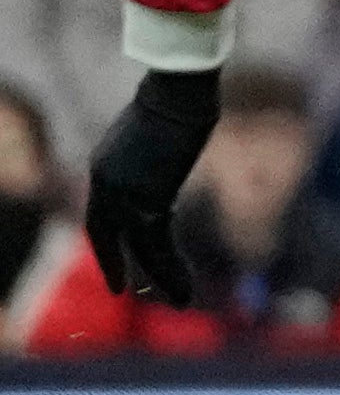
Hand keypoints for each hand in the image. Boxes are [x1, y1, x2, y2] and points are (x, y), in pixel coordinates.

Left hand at [81, 66, 219, 304]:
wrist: (176, 94)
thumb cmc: (175, 101)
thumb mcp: (153, 133)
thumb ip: (152, 154)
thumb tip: (168, 150)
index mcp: (104, 168)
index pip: (101, 214)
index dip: (107, 241)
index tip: (118, 257)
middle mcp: (106, 184)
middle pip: (109, 235)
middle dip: (114, 264)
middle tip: (122, 289)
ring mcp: (123, 194)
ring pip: (139, 248)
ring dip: (161, 276)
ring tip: (178, 301)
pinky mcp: (146, 201)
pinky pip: (157, 246)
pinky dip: (172, 271)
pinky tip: (184, 289)